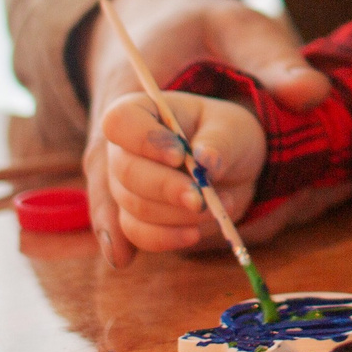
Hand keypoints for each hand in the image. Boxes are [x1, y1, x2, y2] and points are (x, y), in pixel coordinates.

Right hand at [83, 0, 332, 265]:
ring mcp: (121, 163)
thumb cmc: (206, 31)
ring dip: (159, 220)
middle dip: (160, 191)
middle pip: (118, 173)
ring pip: (122, 203)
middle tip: (201, 199)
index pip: (119, 121)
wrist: (172, 40)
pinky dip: (140, 236)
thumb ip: (271, 57)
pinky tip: (140, 256)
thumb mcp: (240, 26)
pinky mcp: (135, 187)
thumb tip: (310, 93)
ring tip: (206, 222)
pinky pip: (126, 218)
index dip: (146, 142)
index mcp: (135, 86)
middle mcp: (117, 133)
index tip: (181, 154)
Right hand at [98, 89, 264, 253]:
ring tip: (216, 209)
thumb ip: (219, 141)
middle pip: (125, 171)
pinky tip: (193, 234)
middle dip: (165, 188)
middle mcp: (122, 150)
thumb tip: (206, 160)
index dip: (144, 139)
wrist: (231, 172)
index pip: (120, 121)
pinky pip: (138, 234)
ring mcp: (123, 188)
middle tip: (201, 198)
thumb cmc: (225, 137)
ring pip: (135, 207)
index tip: (179, 155)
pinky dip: (166, 238)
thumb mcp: (232, 129)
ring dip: (176, 215)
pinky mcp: (133, 219)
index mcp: (140, 113)